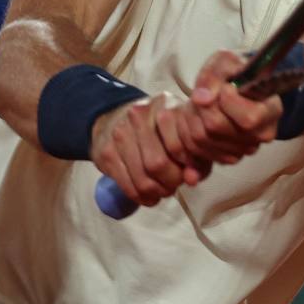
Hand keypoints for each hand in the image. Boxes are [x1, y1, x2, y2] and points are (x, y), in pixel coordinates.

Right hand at [88, 92, 211, 208]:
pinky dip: (141, 197)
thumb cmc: (159, 130)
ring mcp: (119, 133)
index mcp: (165, 105)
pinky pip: (128, 186)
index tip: (187, 171)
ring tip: (161, 189)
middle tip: (173, 184)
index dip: (186, 167)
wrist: (115, 117)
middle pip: (158, 164)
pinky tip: (147, 194)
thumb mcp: (184, 135)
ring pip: (143, 180)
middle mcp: (139, 115)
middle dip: (170, 183)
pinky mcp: (106, 152)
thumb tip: (192, 180)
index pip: (179, 147)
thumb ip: (197, 158)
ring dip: (156, 193)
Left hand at [187, 50, 283, 157]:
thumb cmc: (235, 72)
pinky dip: (187, 131)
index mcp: (271, 111)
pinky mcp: (226, 157)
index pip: (248, 118)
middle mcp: (261, 135)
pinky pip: (194, 149)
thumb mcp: (226, 61)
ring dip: (190, 118)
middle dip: (201, 107)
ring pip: (201, 140)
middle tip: (203, 94)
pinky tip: (196, 117)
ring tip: (199, 103)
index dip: (227, 100)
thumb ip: (214, 74)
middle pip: (216, 128)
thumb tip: (202, 98)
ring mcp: (244, 150)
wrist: (237, 86)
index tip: (225, 86)